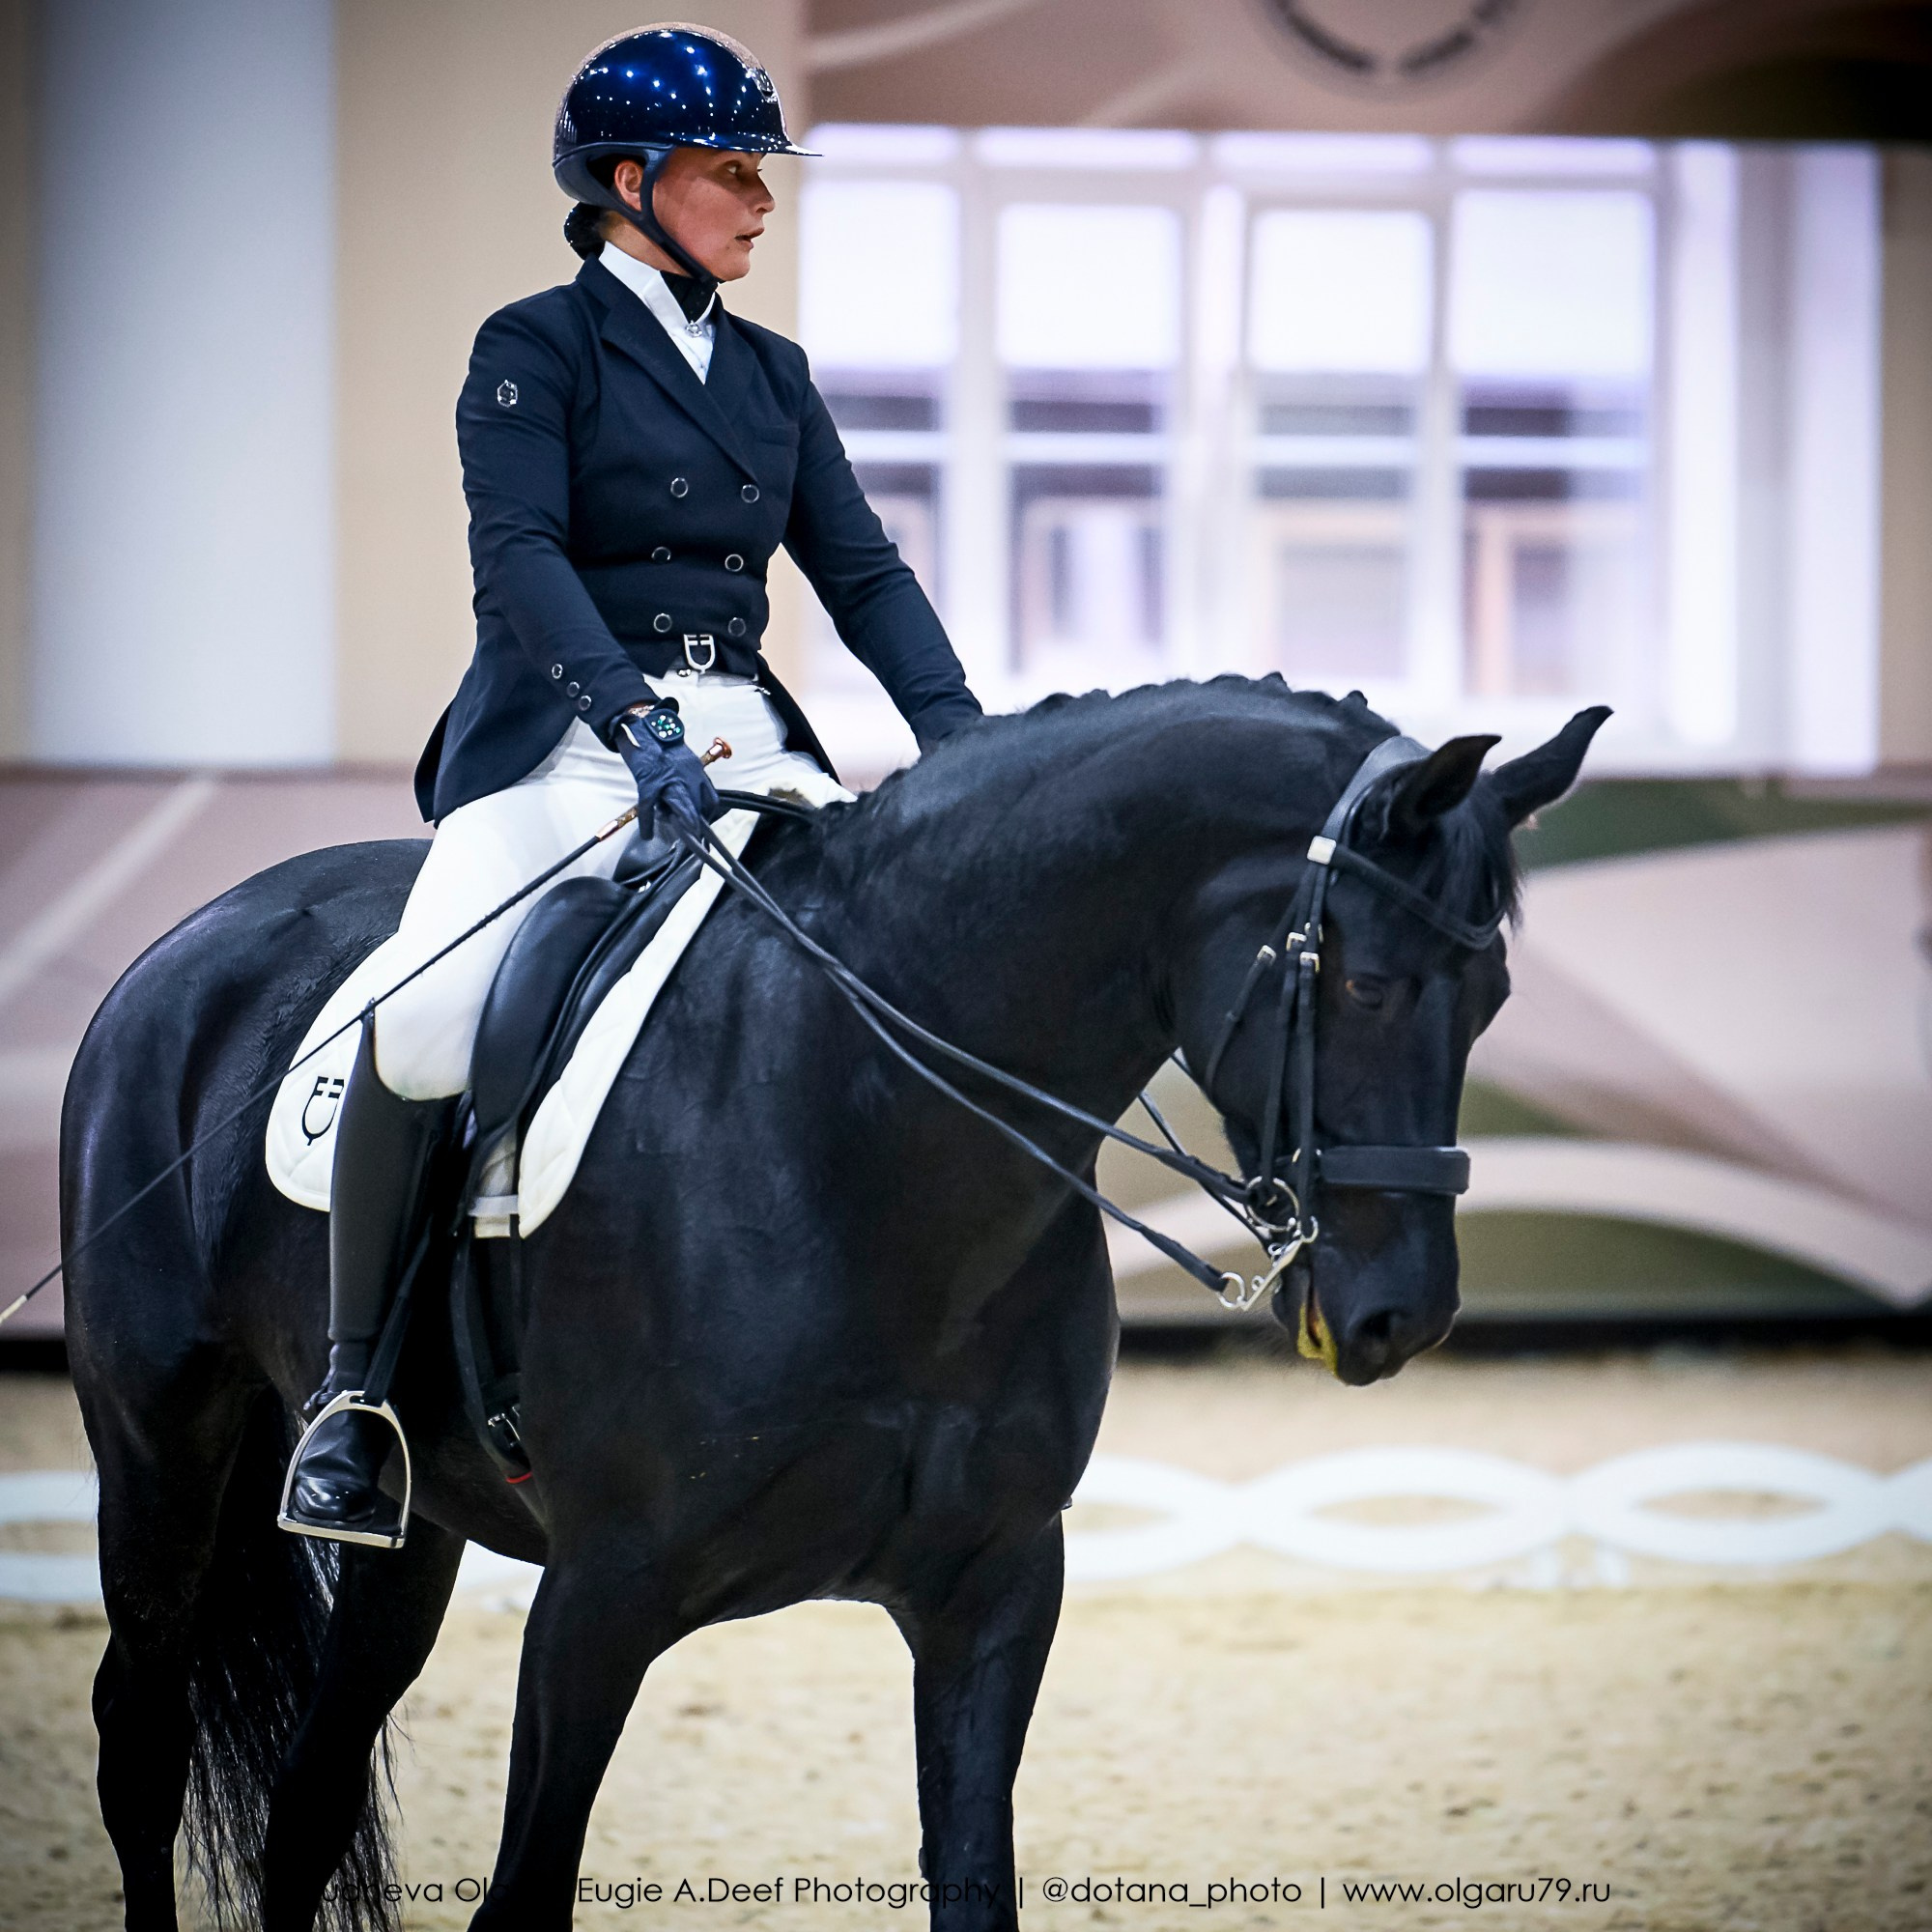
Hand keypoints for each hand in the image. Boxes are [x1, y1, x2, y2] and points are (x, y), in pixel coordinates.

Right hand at [615, 708, 723, 825]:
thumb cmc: (664, 743)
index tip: (704, 825)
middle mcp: (685, 776)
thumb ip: (691, 777)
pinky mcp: (648, 782)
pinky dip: (648, 823)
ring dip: (680, 823)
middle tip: (694, 835)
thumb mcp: (685, 760)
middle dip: (695, 824)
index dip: (708, 814)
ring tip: (677, 830)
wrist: (646, 725)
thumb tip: (694, 798)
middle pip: (697, 807)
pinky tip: (647, 834)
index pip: (709, 798)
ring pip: (680, 808)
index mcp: (695, 770)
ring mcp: (667, 780)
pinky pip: (649, 807)